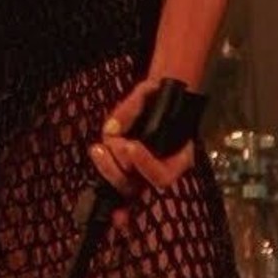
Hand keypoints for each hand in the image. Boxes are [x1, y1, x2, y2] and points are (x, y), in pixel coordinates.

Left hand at [88, 79, 195, 228]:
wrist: (160, 95)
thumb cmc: (159, 96)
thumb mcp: (150, 91)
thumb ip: (132, 107)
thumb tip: (111, 129)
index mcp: (179, 157)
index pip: (161, 176)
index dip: (145, 165)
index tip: (132, 146)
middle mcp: (161, 169)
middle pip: (138, 186)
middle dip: (118, 170)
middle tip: (106, 148)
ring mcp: (143, 172)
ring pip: (124, 186)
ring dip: (107, 170)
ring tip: (98, 150)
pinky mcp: (127, 167)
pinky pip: (116, 181)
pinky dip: (107, 183)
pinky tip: (98, 162)